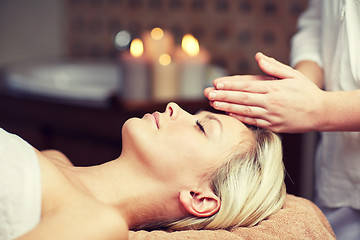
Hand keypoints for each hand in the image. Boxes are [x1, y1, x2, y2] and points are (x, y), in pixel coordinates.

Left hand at [204, 52, 325, 132]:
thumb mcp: (293, 75)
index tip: (216, 84)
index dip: (230, 85)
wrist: (321, 112)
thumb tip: (258, 56)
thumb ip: (274, 67)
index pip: (247, 86)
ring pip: (245, 111)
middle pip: (242, 99)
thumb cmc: (306, 91)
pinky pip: (253, 122)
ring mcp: (271, 116)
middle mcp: (270, 103)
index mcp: (273, 89)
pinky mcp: (273, 126)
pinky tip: (229, 115)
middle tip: (208, 94)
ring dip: (228, 107)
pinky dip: (240, 118)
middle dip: (223, 96)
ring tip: (213, 104)